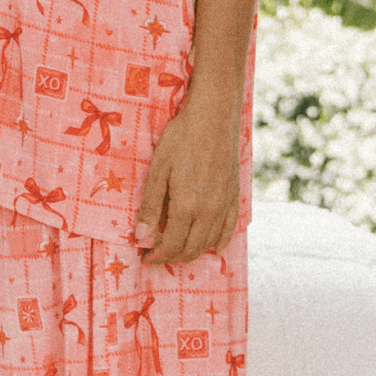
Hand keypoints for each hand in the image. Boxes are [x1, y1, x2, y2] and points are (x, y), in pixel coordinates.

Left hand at [134, 96, 240, 265]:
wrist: (214, 116)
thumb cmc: (181, 138)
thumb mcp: (158, 169)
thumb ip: (151, 205)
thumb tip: (141, 235)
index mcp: (186, 206)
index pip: (171, 245)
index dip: (156, 256)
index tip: (145, 257)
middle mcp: (209, 211)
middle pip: (191, 249)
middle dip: (172, 258)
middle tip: (157, 256)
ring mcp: (225, 205)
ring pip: (209, 242)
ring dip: (192, 253)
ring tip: (176, 251)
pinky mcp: (235, 196)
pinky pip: (229, 228)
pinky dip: (219, 242)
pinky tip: (213, 248)